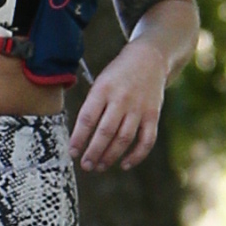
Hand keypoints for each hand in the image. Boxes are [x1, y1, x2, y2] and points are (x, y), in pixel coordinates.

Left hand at [68, 40, 168, 172]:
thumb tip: (81, 138)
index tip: (73, 152)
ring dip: (110, 157)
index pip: (87, 118)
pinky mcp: (153, 115)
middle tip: (86, 166)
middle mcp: (121, 99)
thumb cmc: (118, 75)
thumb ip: (92, 107)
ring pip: (123, 139)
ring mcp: (139, 108)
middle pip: (105, 132)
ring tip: (99, 166)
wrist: (149, 59)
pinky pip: (146, 140)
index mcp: (103, 89)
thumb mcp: (100, 83)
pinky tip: (124, 164)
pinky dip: (136, 156)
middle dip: (93, 152)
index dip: (79, 138)